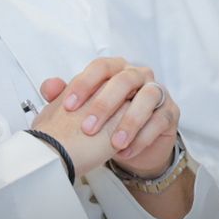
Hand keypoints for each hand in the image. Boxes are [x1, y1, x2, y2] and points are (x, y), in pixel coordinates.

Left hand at [32, 57, 157, 175]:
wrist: (131, 147)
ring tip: (114, 143)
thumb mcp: (83, 111)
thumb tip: (48, 86)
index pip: (101, 67)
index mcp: (117, 69)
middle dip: (105, 104)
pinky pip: (160, 121)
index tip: (68, 106)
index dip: (85, 84)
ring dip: (130, 121)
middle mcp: (139, 76)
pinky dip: (142, 137)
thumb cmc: (107, 122)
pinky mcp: (170, 113)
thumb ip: (64, 96)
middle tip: (88, 128)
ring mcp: (158, 93)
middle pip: (125, 79)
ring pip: (148, 97)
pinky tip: (125, 151)